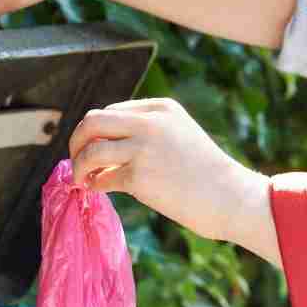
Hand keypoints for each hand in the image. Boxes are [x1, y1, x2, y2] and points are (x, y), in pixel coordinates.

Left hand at [70, 98, 266, 242]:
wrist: (231, 197)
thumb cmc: (206, 173)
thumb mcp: (179, 134)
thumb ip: (146, 131)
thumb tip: (101, 143)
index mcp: (160, 108)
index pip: (111, 111)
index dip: (95, 131)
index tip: (91, 148)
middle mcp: (150, 123)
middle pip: (92, 122)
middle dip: (76, 141)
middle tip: (75, 159)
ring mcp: (143, 148)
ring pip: (91, 150)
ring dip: (79, 166)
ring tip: (81, 179)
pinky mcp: (139, 176)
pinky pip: (102, 178)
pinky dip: (94, 184)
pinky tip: (97, 189)